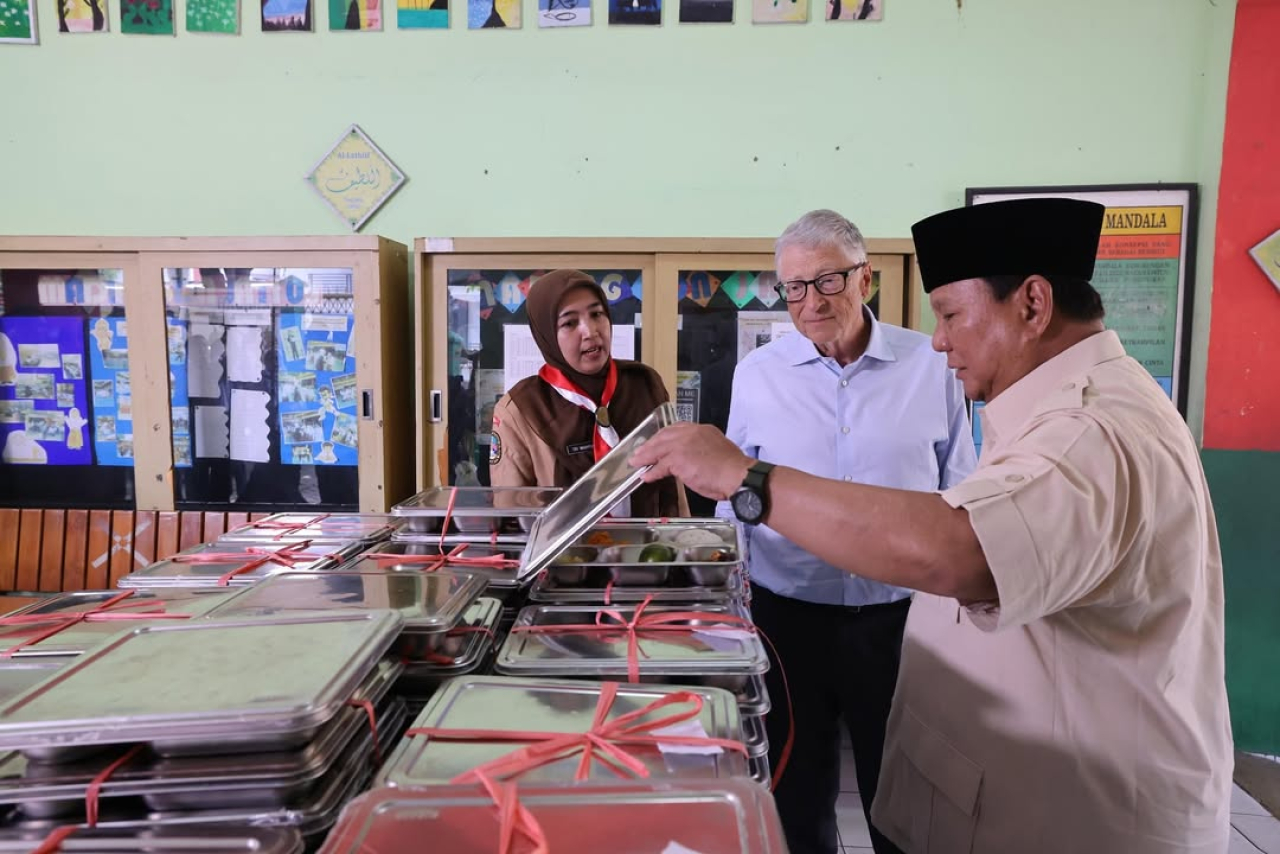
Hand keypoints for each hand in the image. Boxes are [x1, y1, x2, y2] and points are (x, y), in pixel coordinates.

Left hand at [628, 422, 752, 500]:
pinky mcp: (678, 459)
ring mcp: (683, 445)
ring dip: (645, 457)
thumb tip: (692, 459)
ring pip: (658, 449)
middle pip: (664, 436)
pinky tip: (646, 476)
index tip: (656, 441)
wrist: (737, 475)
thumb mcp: (716, 450)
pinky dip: (651, 472)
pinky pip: (660, 466)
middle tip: (640, 452)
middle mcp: (691, 433)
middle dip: (650, 445)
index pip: (676, 429)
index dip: (663, 436)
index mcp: (702, 430)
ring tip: (636, 463)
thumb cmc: (732, 469)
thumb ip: (701, 450)